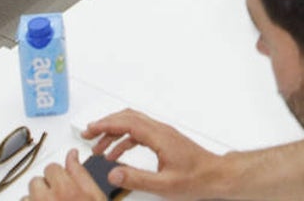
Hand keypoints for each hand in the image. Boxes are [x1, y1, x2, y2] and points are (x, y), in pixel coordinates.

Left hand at [24, 149, 104, 200]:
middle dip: (45, 186)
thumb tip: (72, 154)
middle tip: (58, 197)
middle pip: (36, 181)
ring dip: (36, 199)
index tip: (63, 183)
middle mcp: (48, 199)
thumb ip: (81, 173)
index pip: (52, 168)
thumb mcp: (96, 196)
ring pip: (27, 195)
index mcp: (67, 190)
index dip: (58, 175)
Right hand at [81, 109, 222, 199]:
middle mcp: (161, 131)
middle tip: (88, 135)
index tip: (90, 129)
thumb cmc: (196, 179)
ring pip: (134, 124)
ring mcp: (164, 134)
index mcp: (160, 137)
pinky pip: (140, 134)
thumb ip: (136, 179)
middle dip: (106, 124)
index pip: (128, 123)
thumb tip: (113, 173)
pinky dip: (124, 140)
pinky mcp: (165, 141)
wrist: (215, 176)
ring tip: (98, 148)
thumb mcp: (163, 185)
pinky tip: (116, 154)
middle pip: (129, 118)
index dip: (106, 124)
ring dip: (114, 133)